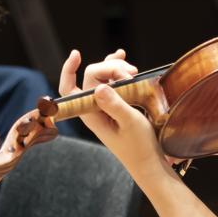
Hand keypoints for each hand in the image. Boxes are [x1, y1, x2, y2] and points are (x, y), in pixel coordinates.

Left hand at [58, 49, 167, 179]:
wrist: (149, 162)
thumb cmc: (139, 146)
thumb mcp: (130, 123)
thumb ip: (115, 104)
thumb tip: (99, 87)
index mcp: (91, 114)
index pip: (69, 89)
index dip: (68, 70)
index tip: (77, 54)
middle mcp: (94, 108)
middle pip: (93, 76)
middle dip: (110, 68)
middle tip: (132, 73)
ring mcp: (104, 106)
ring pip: (103, 76)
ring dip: (116, 68)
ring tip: (134, 71)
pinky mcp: (115, 104)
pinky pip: (112, 81)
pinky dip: (118, 70)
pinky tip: (125, 60)